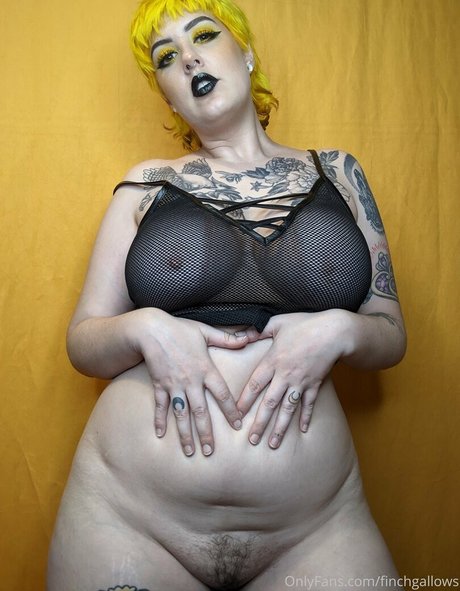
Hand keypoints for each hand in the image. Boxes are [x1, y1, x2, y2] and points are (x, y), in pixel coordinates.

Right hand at [135, 309, 255, 456]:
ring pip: (181, 415)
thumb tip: (250, 336)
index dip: (231, 411)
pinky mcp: (160, 385)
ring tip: (190, 452)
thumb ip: (228, 338)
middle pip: (201, 412)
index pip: (223, 394)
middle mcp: (191, 381)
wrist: (151, 329)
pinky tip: (160, 435)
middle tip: (210, 451)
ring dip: (185, 434)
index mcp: (206, 369)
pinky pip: (160, 406)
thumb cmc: (180, 329)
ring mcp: (174, 385)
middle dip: (206, 433)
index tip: (238, 426)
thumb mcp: (206, 331)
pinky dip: (159, 420)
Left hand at [236, 311, 346, 448]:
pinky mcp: (314, 384)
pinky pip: (308, 404)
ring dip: (280, 428)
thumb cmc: (305, 324)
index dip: (244, 401)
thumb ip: (258, 330)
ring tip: (273, 444)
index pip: (254, 385)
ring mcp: (300, 382)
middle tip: (252, 440)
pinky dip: (305, 417)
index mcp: (272, 360)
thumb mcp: (277, 322)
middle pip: (269, 403)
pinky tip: (302, 431)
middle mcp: (284, 375)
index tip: (235, 416)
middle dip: (260, 423)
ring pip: (287, 409)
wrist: (334, 331)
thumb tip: (240, 334)